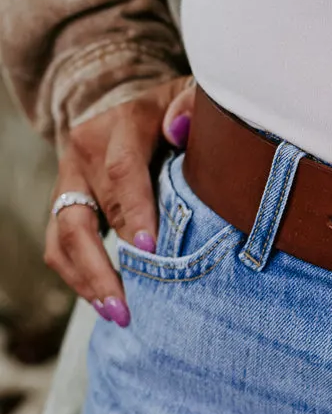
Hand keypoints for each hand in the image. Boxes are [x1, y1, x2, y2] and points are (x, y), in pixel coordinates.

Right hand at [44, 77, 193, 325]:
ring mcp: (69, 179)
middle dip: (103, 265)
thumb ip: (190, 110)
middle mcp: (84, 152)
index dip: (134, 212)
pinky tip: (104, 302)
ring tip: (116, 314)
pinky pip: (59, 244)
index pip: (122, 171)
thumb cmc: (173, 113)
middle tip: (126, 305)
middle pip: (83, 214)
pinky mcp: (64, 202)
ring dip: (86, 278)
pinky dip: (79, 276)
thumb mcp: (189, 100)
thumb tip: (180, 131)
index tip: (148, 250)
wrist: (128, 105)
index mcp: (120, 125)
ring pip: (62, 235)